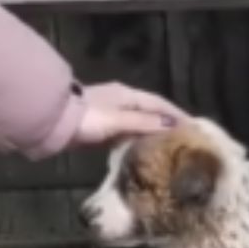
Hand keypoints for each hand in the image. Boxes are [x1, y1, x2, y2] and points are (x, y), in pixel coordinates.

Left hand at [73, 82, 187, 145]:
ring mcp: (110, 114)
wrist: (54, 124)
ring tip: (168, 149)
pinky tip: (143, 152)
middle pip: (150, 112)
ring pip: (138, 123)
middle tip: (184, 140)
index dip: (177, 114)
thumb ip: (145, 122)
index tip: (195, 127)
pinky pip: (126, 133)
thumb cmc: (88, 119)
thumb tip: (174, 124)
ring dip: (152, 133)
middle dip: (167, 123)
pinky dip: (137, 141)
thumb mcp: (119, 120)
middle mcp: (121, 101)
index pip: (159, 103)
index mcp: (127, 94)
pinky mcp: (101, 128)